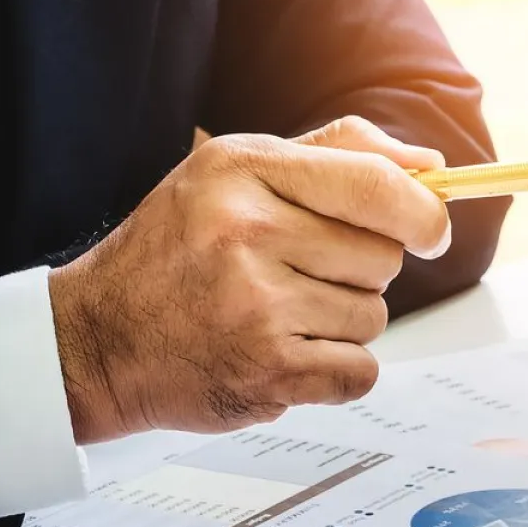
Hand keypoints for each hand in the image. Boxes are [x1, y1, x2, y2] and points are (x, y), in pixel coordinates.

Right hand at [50, 116, 453, 442]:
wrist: (95, 341)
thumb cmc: (177, 250)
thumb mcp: (235, 173)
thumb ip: (337, 155)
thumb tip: (432, 167)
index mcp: (243, 170)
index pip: (377, 185)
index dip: (423, 213)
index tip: (430, 232)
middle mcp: (247, 233)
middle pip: (382, 257)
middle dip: (360, 270)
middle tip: (298, 276)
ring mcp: (257, 307)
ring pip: (372, 316)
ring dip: (341, 322)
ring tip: (276, 315)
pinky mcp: (267, 371)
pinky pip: (360, 370)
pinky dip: (335, 371)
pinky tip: (283, 354)